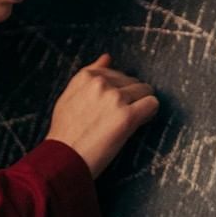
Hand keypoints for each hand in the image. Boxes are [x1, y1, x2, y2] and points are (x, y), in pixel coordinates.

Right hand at [45, 54, 159, 178]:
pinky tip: (139, 122)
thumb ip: (89, 75)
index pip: (117, 74)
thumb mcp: (68, 96)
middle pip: (133, 82)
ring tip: (127, 121)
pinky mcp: (127, 116)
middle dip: (131, 98)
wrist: (63, 158)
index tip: (115, 107)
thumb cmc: (65, 132)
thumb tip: (107, 57)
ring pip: (145, 91)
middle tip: (119, 117)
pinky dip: (149, 113)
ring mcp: (114, 98)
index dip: (120, 91)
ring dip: (141, 105)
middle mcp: (101, 83)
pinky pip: (152, 104)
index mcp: (86, 76)